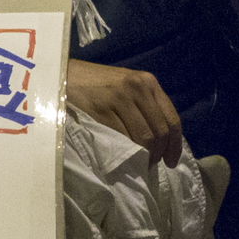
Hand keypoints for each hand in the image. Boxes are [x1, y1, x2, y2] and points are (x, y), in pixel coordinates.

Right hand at [66, 59, 181, 166]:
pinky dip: (125, 151)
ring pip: (143, 137)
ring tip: (137, 162)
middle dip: (158, 153)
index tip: (171, 161)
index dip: (175, 145)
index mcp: (148, 82)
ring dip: (143, 156)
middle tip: (150, 164)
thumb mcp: (126, 85)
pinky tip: (122, 156)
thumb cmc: (95, 83)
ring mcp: (119, 98)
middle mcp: (138, 88)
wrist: (63, 75)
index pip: (172, 119)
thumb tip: (159, 138)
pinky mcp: (101, 109)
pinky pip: (122, 137)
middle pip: (159, 131)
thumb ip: (144, 104)